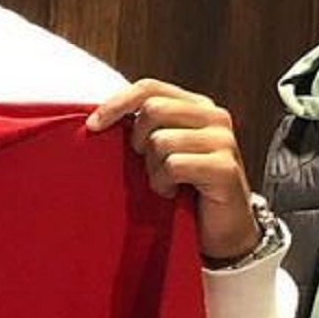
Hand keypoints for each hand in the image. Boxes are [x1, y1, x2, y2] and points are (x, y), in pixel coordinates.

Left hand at [88, 80, 257, 260]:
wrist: (221, 229)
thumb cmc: (186, 189)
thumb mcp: (163, 150)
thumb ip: (146, 127)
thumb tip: (100, 117)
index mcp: (198, 106)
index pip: (150, 87)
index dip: (117, 103)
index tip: (94, 125)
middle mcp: (215, 116)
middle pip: (153, 110)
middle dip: (139, 141)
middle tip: (148, 165)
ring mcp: (223, 141)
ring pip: (160, 141)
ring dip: (153, 170)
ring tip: (167, 183)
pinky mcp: (224, 168)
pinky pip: (173, 166)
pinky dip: (164, 183)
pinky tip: (174, 193)